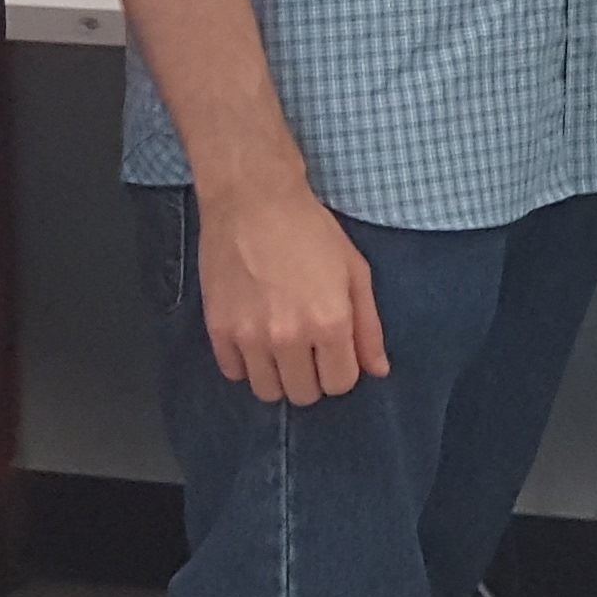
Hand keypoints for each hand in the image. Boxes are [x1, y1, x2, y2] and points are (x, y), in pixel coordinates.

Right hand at [199, 174, 389, 405]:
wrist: (252, 201)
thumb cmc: (311, 231)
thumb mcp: (355, 272)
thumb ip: (368, 327)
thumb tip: (378, 371)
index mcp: (330, 323)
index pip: (340, 383)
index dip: (342, 371)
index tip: (335, 352)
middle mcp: (289, 338)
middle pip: (303, 394)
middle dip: (312, 377)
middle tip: (309, 350)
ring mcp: (249, 336)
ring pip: (267, 392)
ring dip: (278, 376)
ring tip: (281, 348)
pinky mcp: (218, 330)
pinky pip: (233, 373)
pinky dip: (245, 363)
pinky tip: (254, 338)